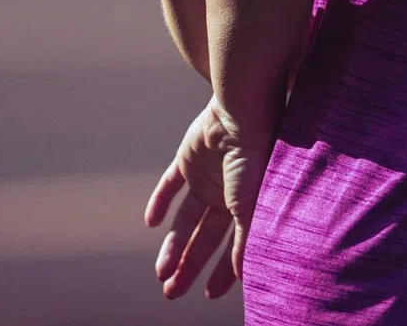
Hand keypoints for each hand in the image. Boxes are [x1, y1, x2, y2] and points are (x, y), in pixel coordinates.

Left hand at [145, 98, 270, 299]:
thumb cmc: (255, 158)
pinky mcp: (188, 159)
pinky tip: (151, 224)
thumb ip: (244, 240)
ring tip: (160, 272)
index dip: (222, 272)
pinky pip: (170, 185)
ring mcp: (207, 176)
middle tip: (171, 292)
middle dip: (189, 265)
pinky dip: (160, 202)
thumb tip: (243, 276)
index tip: (208, 295)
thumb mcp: (251, 205)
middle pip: (205, 238)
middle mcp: (227, 194)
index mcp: (247, 206)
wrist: (241, 111)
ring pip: (186, 219)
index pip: (233, 247)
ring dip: (173, 245)